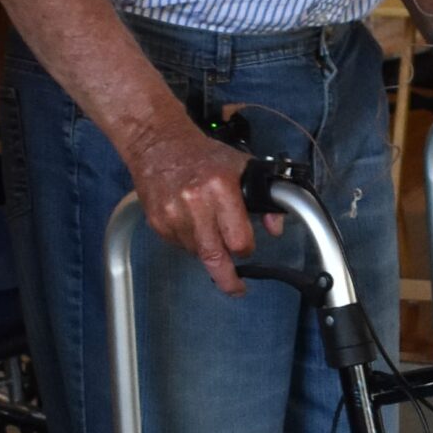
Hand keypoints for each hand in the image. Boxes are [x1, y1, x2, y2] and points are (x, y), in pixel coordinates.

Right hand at [124, 113, 277, 294]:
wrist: (158, 145)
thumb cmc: (203, 156)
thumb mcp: (242, 168)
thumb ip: (265, 199)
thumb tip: (275, 229)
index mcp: (220, 188)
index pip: (239, 240)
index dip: (246, 248)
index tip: (246, 248)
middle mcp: (195, 203)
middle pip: (215, 258)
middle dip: (228, 279)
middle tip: (236, 288)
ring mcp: (173, 215)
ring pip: (197, 253)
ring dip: (207, 250)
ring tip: (207, 228)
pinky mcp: (158, 222)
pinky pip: (179, 245)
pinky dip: (188, 241)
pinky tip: (189, 221)